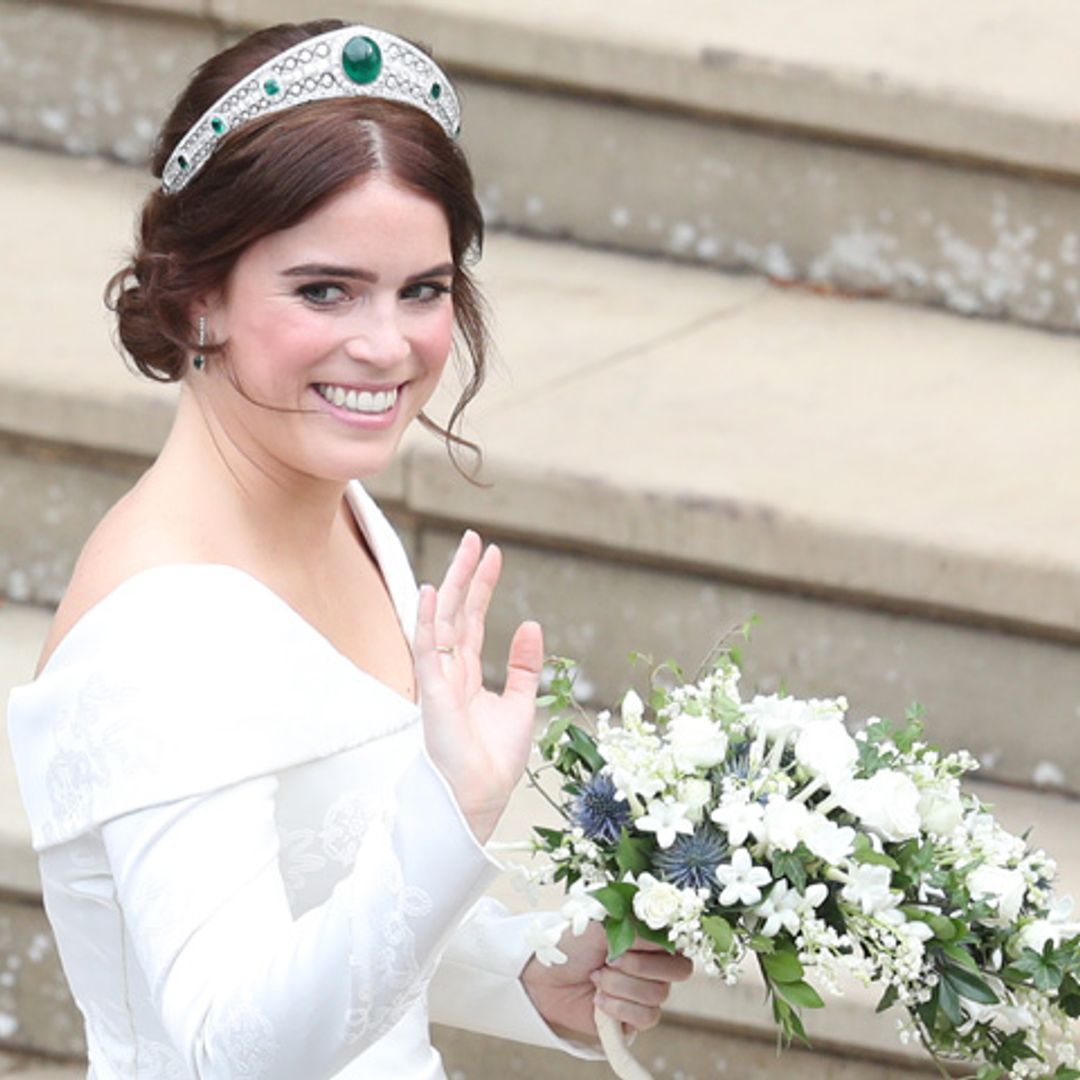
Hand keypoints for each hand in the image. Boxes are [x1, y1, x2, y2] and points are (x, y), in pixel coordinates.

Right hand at [414, 530, 542, 842]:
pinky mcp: (434, 694)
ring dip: (452, 584)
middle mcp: (450, 671)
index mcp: (468, 674)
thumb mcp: (520, 703)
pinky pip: (427, 651)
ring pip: (443, 621)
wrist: (482, 795)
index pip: (473, 619)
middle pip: (456, 611)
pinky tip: (429, 593)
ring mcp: (439, 679)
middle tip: (475, 537)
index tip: (494, 554)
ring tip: (465, 550)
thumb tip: (531, 624)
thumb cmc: (495, 759)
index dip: (482, 586)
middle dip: (465, 574)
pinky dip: (427, 621)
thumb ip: (523, 665)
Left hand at [521, 923, 692, 1039]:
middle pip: (678, 971)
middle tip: (609, 960)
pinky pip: (646, 1017)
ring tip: (596, 978)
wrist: (546, 978)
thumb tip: (660, 931)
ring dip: (620, 986)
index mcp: (650, 935)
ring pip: (658, 995)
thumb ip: (635, 926)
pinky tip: (599, 1000)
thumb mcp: (601, 923)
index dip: (657, 944)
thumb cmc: (573, 943)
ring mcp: (646, 991)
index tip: (630, 941)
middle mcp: (654, 963)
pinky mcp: (635, 1018)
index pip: (680, 941)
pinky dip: (618, 1008)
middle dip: (638, 966)